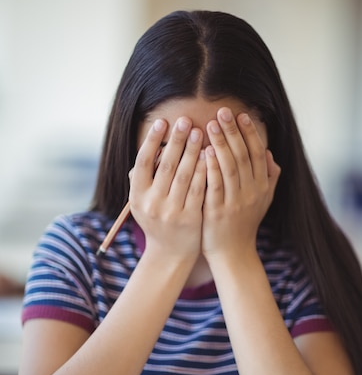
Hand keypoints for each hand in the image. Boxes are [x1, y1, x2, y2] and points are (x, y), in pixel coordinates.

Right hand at [129, 116, 205, 259]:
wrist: (170, 254)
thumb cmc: (158, 221)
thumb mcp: (143, 202)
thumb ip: (144, 178)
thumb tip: (150, 146)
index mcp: (137, 196)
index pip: (143, 162)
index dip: (152, 141)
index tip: (162, 122)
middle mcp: (152, 204)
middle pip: (165, 166)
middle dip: (176, 141)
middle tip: (185, 120)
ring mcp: (171, 212)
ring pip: (184, 175)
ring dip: (193, 151)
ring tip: (200, 132)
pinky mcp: (190, 218)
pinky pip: (199, 189)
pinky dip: (204, 170)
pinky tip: (211, 155)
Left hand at [202, 108, 279, 260]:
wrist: (233, 254)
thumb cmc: (244, 225)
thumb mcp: (262, 202)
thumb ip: (269, 178)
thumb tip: (270, 154)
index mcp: (262, 187)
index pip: (258, 154)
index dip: (250, 133)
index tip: (241, 115)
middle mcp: (252, 193)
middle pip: (244, 156)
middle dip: (233, 132)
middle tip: (223, 111)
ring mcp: (236, 202)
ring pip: (230, 167)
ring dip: (221, 144)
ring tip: (211, 125)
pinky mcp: (219, 212)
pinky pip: (216, 185)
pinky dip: (211, 167)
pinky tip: (204, 152)